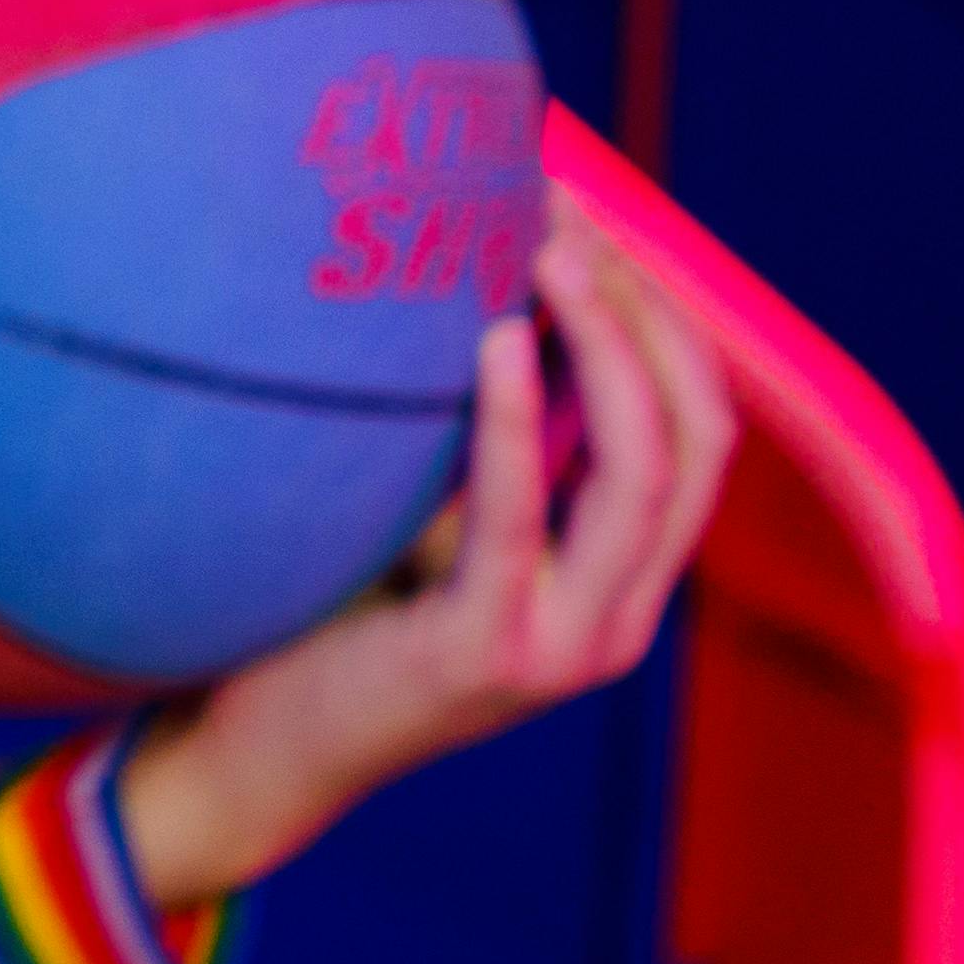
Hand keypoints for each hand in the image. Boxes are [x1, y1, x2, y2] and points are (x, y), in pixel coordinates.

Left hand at [115, 193, 737, 907]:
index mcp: (623, 581)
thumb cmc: (343, 611)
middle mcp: (619, 617)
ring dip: (607, 346)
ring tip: (548, 252)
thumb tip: (497, 283)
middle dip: (645, 314)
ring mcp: (564, 644)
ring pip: (643, 472)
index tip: (590, 221)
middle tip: (565, 217)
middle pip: (694, 437)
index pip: (700, 431)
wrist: (263, 746)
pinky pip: (518, 517)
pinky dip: (518, 421)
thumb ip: (497, 440)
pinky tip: (498, 341)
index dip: (663, 320)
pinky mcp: (485, 653)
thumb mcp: (443, 514)